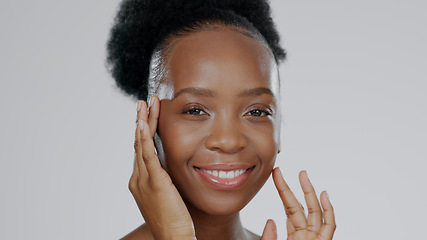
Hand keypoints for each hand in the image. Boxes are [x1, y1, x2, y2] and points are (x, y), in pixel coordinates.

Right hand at [129, 97, 195, 239]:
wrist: (173, 238)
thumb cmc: (174, 221)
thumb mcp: (167, 196)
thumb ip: (165, 181)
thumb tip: (169, 170)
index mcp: (140, 181)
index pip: (141, 151)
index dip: (143, 132)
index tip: (147, 115)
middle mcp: (138, 178)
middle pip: (138, 144)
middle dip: (141, 121)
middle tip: (144, 102)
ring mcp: (143, 180)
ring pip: (141, 145)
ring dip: (143, 122)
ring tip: (145, 104)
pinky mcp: (154, 182)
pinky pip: (147, 155)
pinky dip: (143, 138)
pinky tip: (143, 122)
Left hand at [261, 168, 335, 239]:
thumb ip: (268, 237)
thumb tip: (270, 220)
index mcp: (293, 236)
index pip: (288, 209)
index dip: (283, 190)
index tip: (276, 174)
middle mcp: (305, 235)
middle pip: (300, 206)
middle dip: (293, 187)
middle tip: (283, 171)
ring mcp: (315, 238)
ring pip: (315, 211)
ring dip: (309, 191)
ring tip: (302, 174)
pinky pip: (329, 225)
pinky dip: (328, 210)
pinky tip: (323, 195)